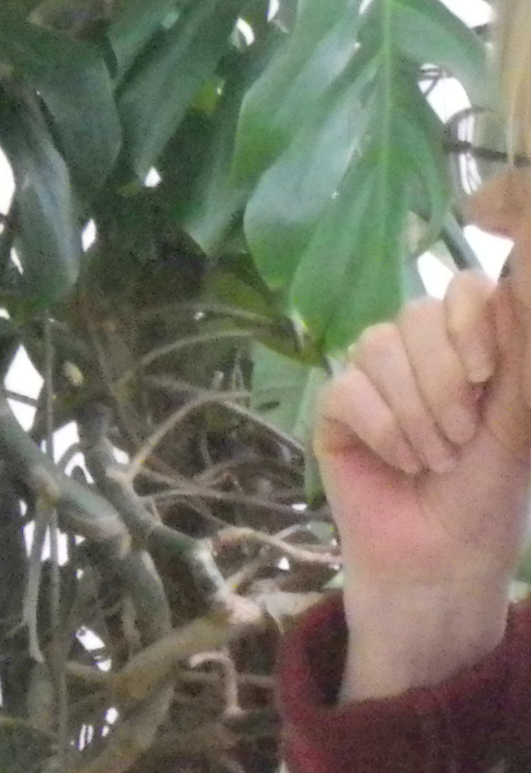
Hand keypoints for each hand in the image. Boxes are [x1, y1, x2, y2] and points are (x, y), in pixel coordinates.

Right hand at [315, 255, 530, 696]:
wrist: (442, 558)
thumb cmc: (488, 496)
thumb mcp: (514, 424)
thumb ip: (515, 357)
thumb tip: (515, 287)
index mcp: (466, 349)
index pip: (462, 287)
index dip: (468, 319)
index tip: (484, 374)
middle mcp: (416, 354)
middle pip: (416, 315)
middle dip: (444, 383)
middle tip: (462, 439)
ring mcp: (370, 377)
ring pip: (377, 348)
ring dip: (416, 415)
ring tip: (435, 461)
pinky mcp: (333, 408)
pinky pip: (348, 389)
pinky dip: (383, 431)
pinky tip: (401, 463)